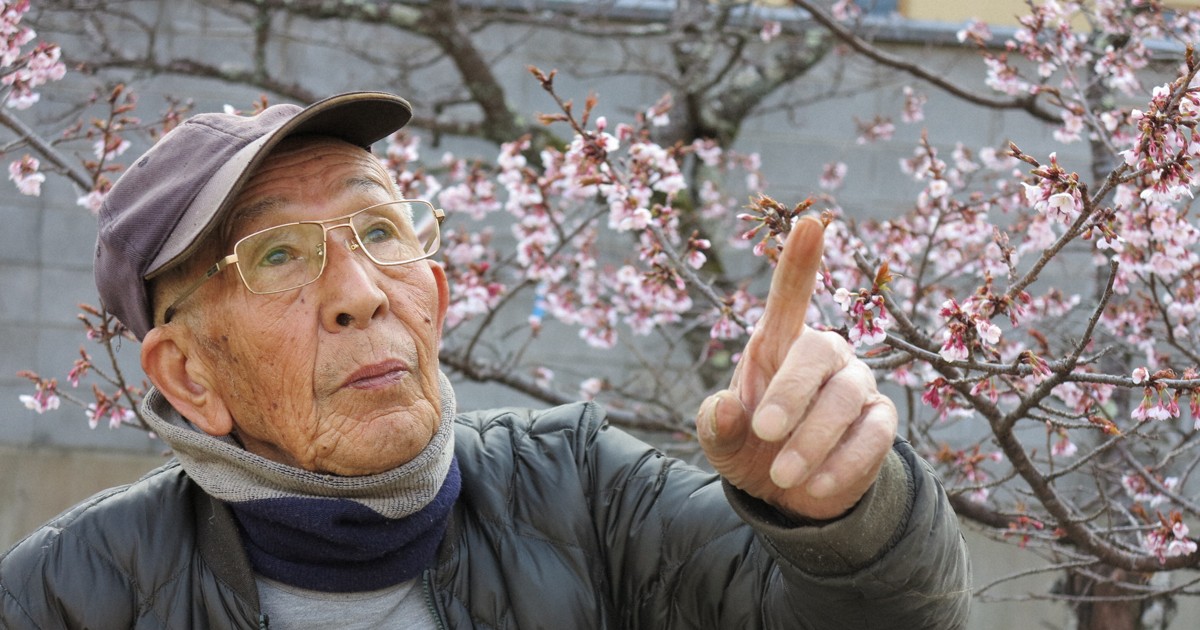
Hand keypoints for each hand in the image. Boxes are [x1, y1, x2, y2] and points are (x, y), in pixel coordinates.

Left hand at [697, 216, 896, 520]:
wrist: (788, 496)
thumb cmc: (749, 447)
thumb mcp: (719, 440)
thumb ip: (714, 423)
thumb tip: (725, 407)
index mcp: (777, 343)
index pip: (791, 294)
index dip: (800, 260)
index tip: (809, 223)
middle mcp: (823, 354)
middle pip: (818, 350)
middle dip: (791, 393)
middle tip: (763, 432)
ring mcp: (857, 385)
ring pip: (847, 396)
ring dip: (812, 439)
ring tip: (782, 475)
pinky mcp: (880, 423)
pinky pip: (873, 435)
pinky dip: (843, 463)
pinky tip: (816, 487)